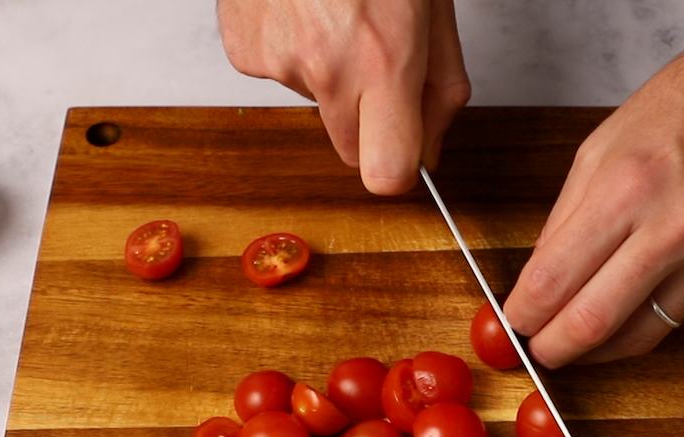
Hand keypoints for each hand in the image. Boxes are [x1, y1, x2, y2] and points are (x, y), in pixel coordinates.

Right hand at [217, 0, 470, 194]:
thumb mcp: (434, 11)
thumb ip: (440, 90)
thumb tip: (431, 150)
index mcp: (383, 60)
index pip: (385, 173)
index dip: (400, 168)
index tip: (407, 149)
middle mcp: (325, 67)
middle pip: (350, 151)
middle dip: (369, 122)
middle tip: (378, 63)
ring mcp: (276, 60)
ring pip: (317, 105)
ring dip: (331, 75)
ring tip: (337, 14)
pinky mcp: (243, 49)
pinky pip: (280, 74)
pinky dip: (295, 50)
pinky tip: (304, 8)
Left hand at [502, 0, 683, 367]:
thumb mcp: (603, 146)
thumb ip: (567, 217)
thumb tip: (539, 277)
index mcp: (625, 187)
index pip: (552, 280)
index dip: (524, 315)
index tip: (514, 323)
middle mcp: (673, 227)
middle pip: (593, 322)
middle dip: (554, 349)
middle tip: (540, 352)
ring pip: (641, 335)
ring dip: (599, 351)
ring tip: (577, 345)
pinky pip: (681, 311)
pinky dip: (647, 316)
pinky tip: (631, 305)